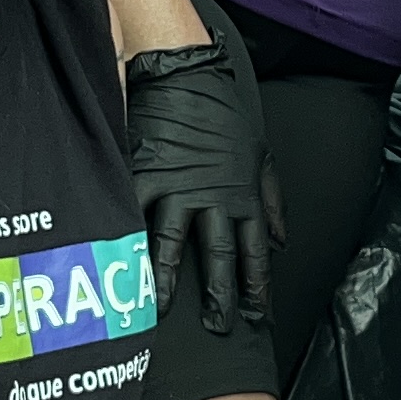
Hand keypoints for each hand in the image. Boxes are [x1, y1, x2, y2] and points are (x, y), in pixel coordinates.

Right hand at [124, 37, 278, 335]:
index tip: (256, 312)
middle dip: (219, 294)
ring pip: (171, 244)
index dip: (256, 284)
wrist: (185, 73)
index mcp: (242, 194)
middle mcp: (211, 197)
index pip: (255, 250)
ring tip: (157, 309)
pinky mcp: (144, 175)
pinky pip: (134, 214)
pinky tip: (117, 265)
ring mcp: (175, 188)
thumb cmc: (223, 113)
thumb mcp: (260, 156)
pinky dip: (125, 241)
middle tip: (218, 326)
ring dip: (166, 279)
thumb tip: (283, 241)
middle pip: (217, 255)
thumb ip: (272, 201)